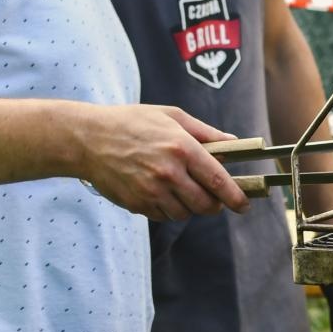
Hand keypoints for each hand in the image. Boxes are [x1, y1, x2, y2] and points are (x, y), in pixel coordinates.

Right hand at [75, 104, 248, 220]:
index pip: (218, 180)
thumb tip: (233, 141)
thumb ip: (205, 132)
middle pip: (205, 204)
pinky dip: (168, 209)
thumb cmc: (131, 122)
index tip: (244, 205)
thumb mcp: (171, 116)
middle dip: (214, 205)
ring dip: (189, 207)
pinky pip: (164, 215)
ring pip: (185, 213)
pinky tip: (160, 191)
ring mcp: (152, 191)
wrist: (88, 139)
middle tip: (213, 198)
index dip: (235, 197)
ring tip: (180, 188)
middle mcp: (169, 172)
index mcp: (182, 148)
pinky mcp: (137, 203)